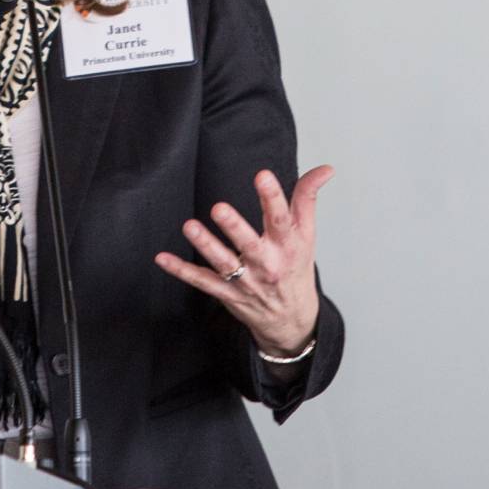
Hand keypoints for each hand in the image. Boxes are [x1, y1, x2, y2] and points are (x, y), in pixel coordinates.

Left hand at [154, 165, 333, 356]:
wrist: (292, 319)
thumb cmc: (296, 267)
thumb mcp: (307, 234)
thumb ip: (307, 198)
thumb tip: (325, 169)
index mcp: (287, 245)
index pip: (281, 219)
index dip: (273, 197)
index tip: (262, 175)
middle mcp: (267, 264)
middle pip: (249, 244)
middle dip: (235, 227)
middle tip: (219, 208)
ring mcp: (246, 281)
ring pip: (223, 264)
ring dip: (205, 246)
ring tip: (190, 227)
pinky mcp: (227, 294)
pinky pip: (202, 282)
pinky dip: (181, 271)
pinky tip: (162, 259)